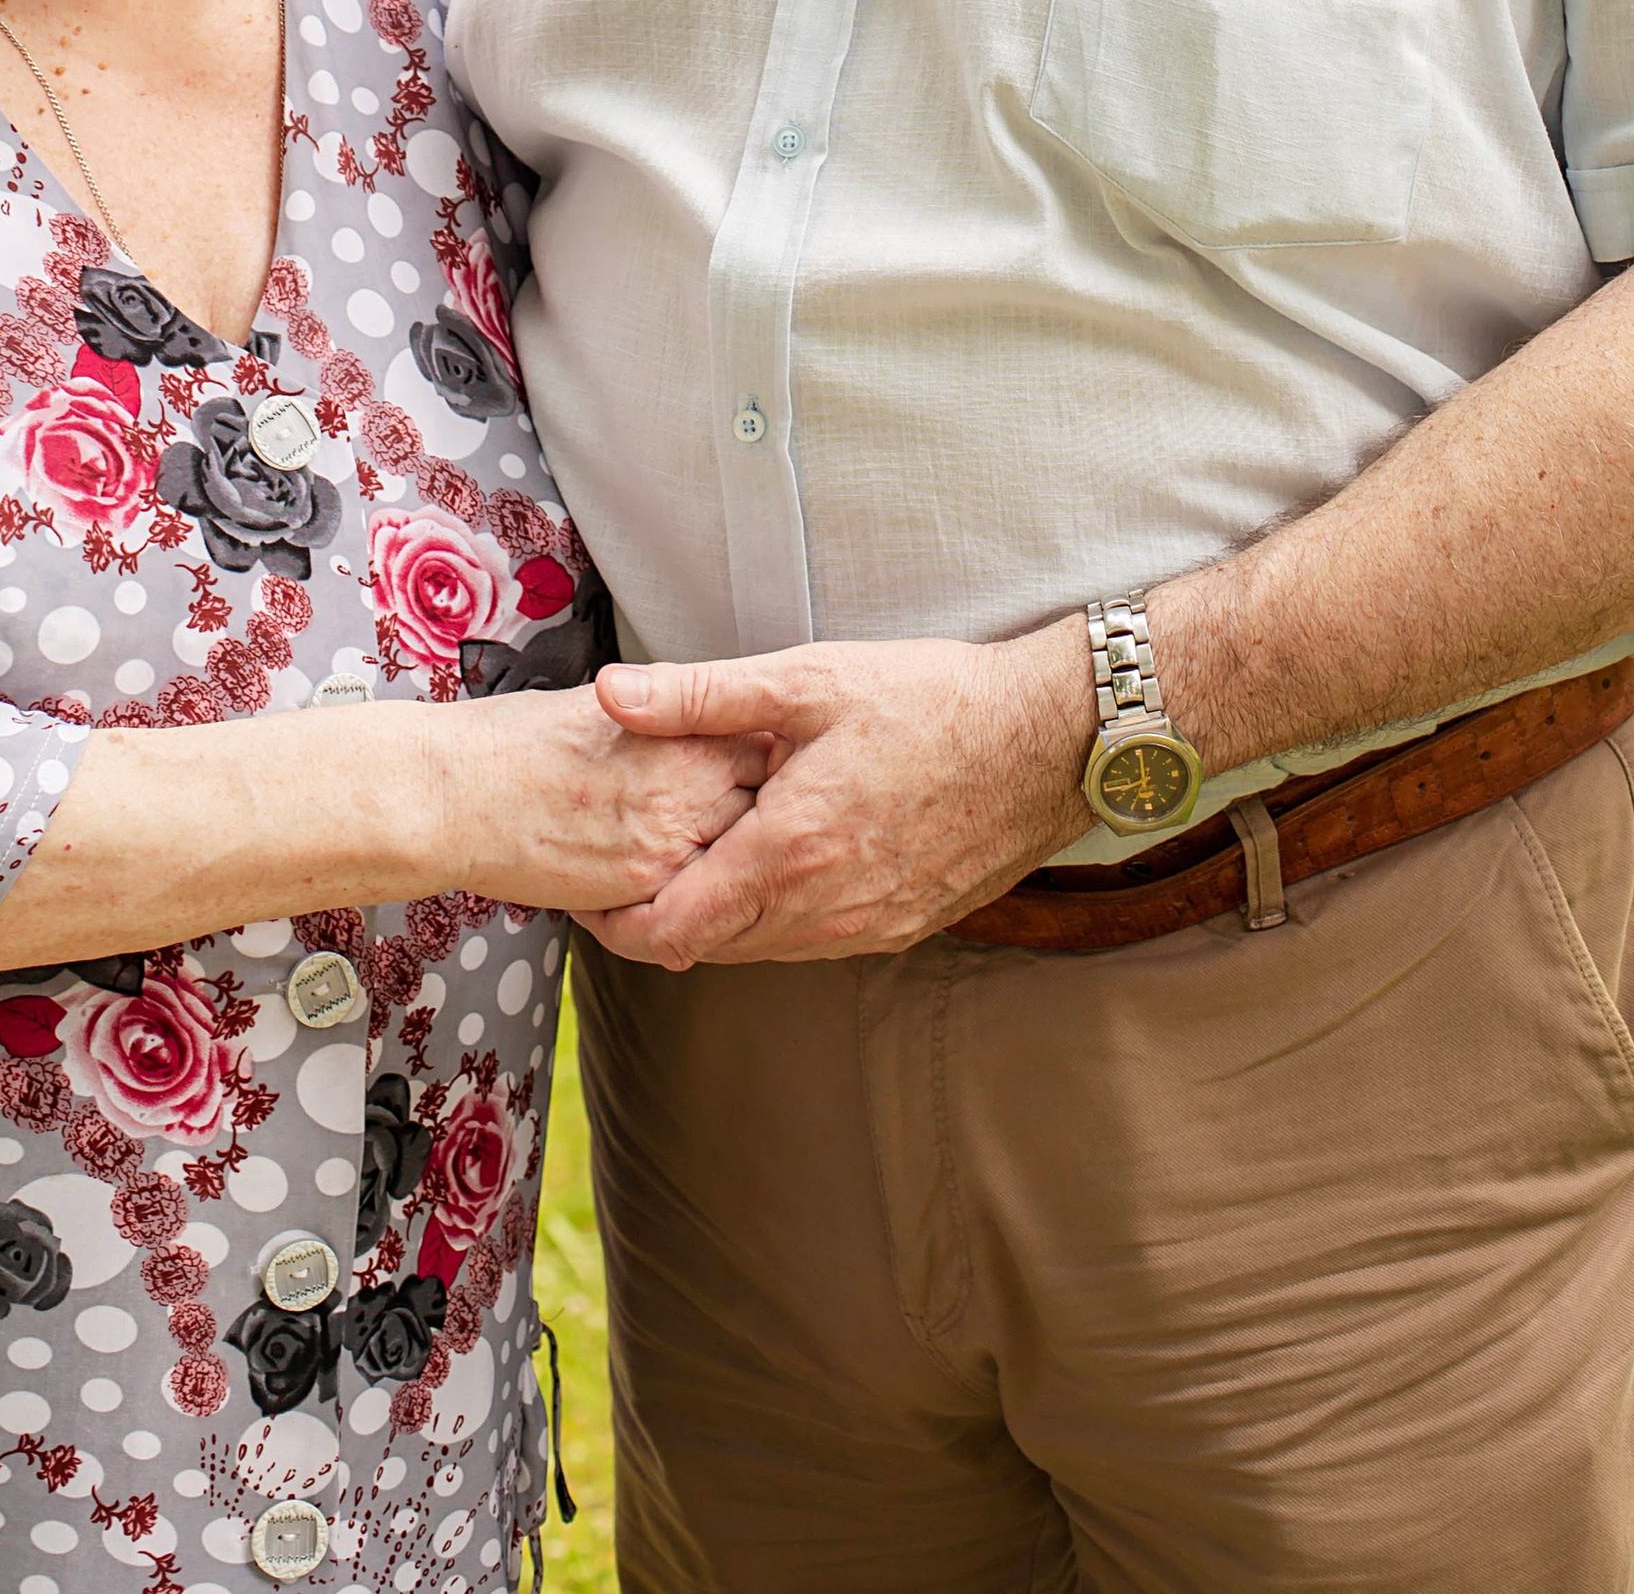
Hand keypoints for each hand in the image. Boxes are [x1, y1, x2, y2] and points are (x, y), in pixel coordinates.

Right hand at [432, 687, 767, 918]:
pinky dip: (698, 895)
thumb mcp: (607, 705)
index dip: (769, 757)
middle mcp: (691, 784)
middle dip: (763, 811)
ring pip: (741, 859)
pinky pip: (698, 899)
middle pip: (769, 805)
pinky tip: (677, 885)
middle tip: (749, 815)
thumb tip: (700, 721)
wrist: (457, 794)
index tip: (766, 766)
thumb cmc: (518, 742)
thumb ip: (667, 717)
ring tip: (715, 854)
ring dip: (734, 857)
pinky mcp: (645, 889)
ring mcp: (672, 841)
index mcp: (684, 728)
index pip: (768, 745)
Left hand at [574, 627, 1094, 967]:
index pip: (668, 929)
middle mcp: (823, 912)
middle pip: (705, 949)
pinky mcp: (902, 927)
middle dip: (658, 915)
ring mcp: (867, 928)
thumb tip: (610, 694)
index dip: (614, 920)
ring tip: (697, 852)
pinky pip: (812, 942)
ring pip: (759, 951)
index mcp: (788, 854)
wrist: (1046, 742)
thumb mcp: (806, 682)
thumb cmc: (929, 700)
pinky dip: (775, 915)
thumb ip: (700, 697)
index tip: (586, 888)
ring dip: (719, 916)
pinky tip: (775, 857)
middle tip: (629, 862)